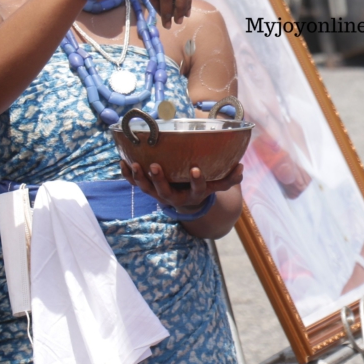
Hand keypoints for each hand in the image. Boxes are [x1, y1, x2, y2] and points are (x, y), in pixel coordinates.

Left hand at [120, 160, 243, 214]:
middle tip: (155, 166)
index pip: (197, 189)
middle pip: (165, 192)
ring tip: (135, 164)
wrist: (185, 201)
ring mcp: (159, 194)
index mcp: (194, 194)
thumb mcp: (217, 184)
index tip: (196, 169)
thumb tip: (241, 167)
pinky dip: (128, 175)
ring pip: (147, 189)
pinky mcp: (148, 190)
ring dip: (140, 177)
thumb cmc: (202, 187)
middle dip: (159, 179)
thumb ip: (230, 178)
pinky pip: (135, 184)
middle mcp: (175, 197)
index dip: (196, 181)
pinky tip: (123, 162)